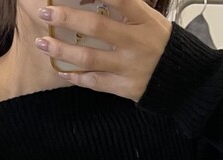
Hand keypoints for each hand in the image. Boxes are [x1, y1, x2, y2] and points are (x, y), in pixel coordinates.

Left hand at [35, 0, 171, 100]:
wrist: (179, 78)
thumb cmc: (158, 42)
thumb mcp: (148, 18)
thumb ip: (124, 5)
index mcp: (143, 19)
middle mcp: (136, 42)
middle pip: (97, 26)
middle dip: (67, 18)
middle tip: (45, 12)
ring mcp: (129, 66)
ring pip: (90, 57)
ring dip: (62, 50)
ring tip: (43, 43)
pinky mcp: (125, 87)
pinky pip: (95, 82)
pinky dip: (76, 76)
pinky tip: (60, 70)